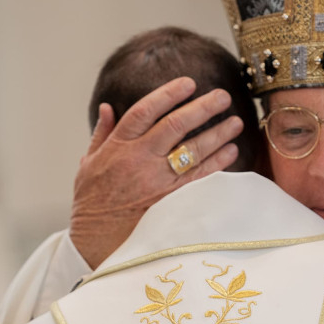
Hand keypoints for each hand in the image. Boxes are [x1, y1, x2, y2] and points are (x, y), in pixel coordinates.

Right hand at [70, 77, 242, 268]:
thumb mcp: (87, 163)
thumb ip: (101, 133)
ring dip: (217, 134)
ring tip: (236, 121)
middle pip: (175, 126)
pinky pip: (199, 178)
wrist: (94, 240)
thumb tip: (109, 106)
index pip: (145, 111)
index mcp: (119, 146)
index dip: (168, 94)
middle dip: (202, 108)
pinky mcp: (171, 200)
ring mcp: (157, 180)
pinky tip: (231, 151)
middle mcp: (139, 160)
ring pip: (192, 150)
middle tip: (223, 95)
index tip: (188, 83)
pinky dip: (217, 163)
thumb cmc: (91, 201)